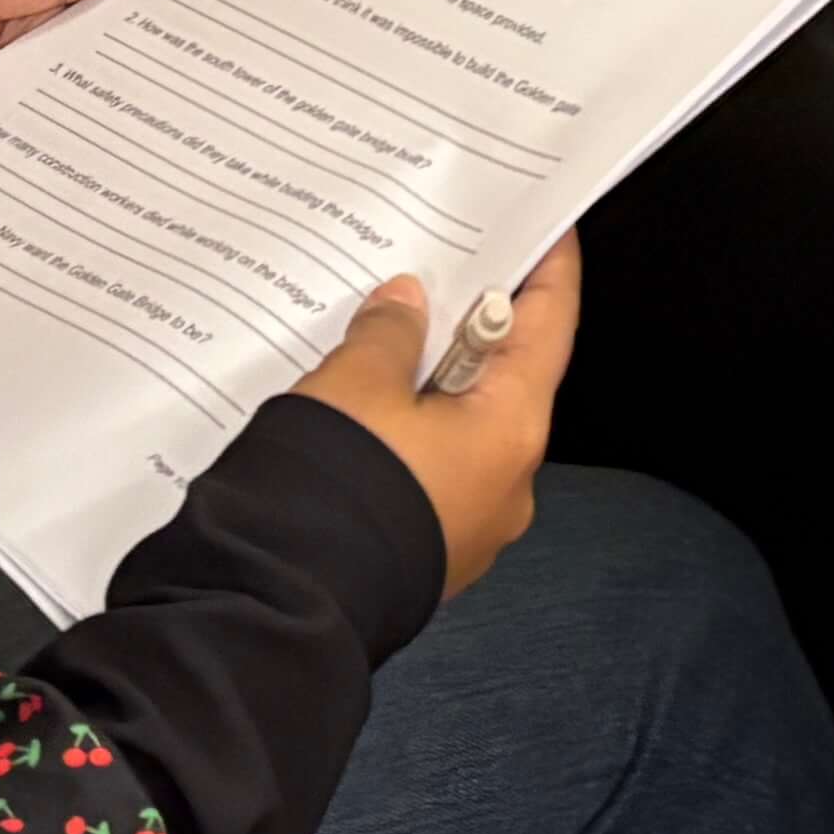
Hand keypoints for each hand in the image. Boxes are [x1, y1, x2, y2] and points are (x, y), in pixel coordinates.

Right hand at [283, 236, 576, 594]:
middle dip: (476, 325)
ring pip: (465, 429)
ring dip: (434, 384)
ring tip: (390, 335)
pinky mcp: (429, 551)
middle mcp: (508, 483)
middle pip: (507, 379)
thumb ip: (389, 333)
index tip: (549, 227)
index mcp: (511, 432)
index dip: (550, 270)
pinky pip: (432, 471)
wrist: (283, 605)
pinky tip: (365, 410)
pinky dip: (410, 432)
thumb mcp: (355, 384)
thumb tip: (407, 304)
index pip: (549, 327)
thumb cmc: (335, 486)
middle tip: (448, 268)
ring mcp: (470, 525)